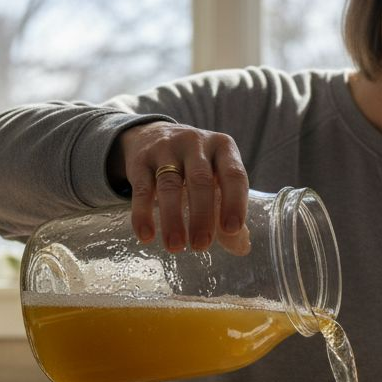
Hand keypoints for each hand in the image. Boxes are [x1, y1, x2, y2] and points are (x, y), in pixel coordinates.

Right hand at [108, 122, 250, 253]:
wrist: (155, 135)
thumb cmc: (197, 166)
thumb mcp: (217, 178)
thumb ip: (228, 210)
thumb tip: (240, 247)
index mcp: (223, 147)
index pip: (233, 174)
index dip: (234, 203)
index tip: (231, 230)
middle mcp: (196, 144)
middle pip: (200, 181)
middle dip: (202, 216)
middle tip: (201, 246)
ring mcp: (166, 149)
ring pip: (170, 185)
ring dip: (173, 219)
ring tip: (175, 246)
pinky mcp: (141, 160)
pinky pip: (141, 189)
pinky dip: (143, 214)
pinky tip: (146, 236)